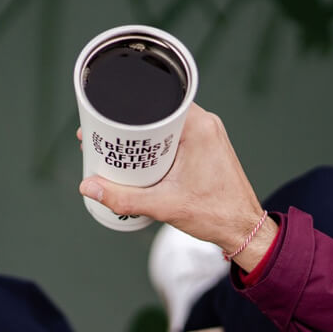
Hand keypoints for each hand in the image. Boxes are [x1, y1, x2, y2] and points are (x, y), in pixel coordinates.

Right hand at [78, 103, 277, 271]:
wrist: (243, 229)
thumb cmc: (216, 214)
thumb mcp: (163, 205)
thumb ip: (123, 198)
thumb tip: (89, 187)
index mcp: (198, 126)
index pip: (157, 102)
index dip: (128, 109)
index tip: (105, 119)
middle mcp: (206, 124)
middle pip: (158, 113)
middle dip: (130, 125)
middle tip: (104, 137)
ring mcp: (208, 134)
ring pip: (166, 126)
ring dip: (143, 136)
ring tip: (118, 149)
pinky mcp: (207, 146)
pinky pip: (175, 136)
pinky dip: (157, 145)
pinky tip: (141, 159)